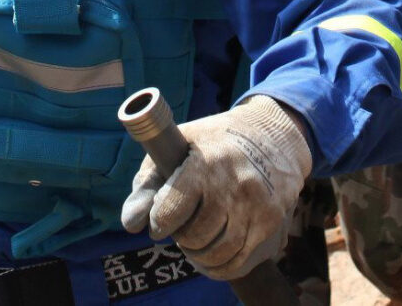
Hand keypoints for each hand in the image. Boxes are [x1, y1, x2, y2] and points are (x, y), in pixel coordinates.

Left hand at [121, 96, 311, 279]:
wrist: (271, 135)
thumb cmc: (212, 143)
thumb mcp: (174, 150)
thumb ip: (147, 186)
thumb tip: (130, 224)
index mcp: (203, 163)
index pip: (171, 211)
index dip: (159, 223)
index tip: (159, 222)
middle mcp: (232, 185)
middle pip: (195, 236)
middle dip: (182, 236)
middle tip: (182, 226)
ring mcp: (255, 204)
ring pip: (218, 253)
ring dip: (200, 253)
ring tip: (196, 239)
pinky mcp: (270, 220)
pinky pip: (239, 260)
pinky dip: (220, 265)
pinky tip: (213, 253)